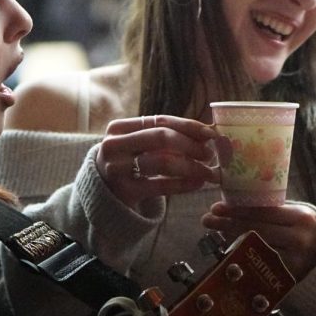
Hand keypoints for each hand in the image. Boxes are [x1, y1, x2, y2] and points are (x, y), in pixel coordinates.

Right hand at [96, 115, 220, 210]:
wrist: (104, 195)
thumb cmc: (129, 164)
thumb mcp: (140, 146)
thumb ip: (167, 136)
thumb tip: (208, 131)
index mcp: (119, 128)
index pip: (160, 120)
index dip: (188, 126)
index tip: (211, 133)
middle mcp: (113, 145)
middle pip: (161, 137)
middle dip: (190, 145)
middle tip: (210, 154)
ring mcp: (116, 169)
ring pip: (162, 161)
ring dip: (191, 166)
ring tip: (208, 171)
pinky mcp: (124, 191)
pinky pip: (160, 185)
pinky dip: (183, 184)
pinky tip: (197, 183)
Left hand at [201, 202, 315, 280]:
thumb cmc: (304, 231)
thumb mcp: (295, 215)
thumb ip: (272, 210)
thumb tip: (235, 204)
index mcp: (302, 217)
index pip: (264, 211)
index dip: (238, 209)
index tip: (216, 206)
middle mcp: (300, 239)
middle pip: (256, 229)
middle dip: (228, 223)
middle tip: (207, 219)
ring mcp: (295, 260)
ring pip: (255, 247)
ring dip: (231, 238)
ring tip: (215, 231)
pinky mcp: (288, 277)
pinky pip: (259, 264)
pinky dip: (243, 254)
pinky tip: (229, 248)